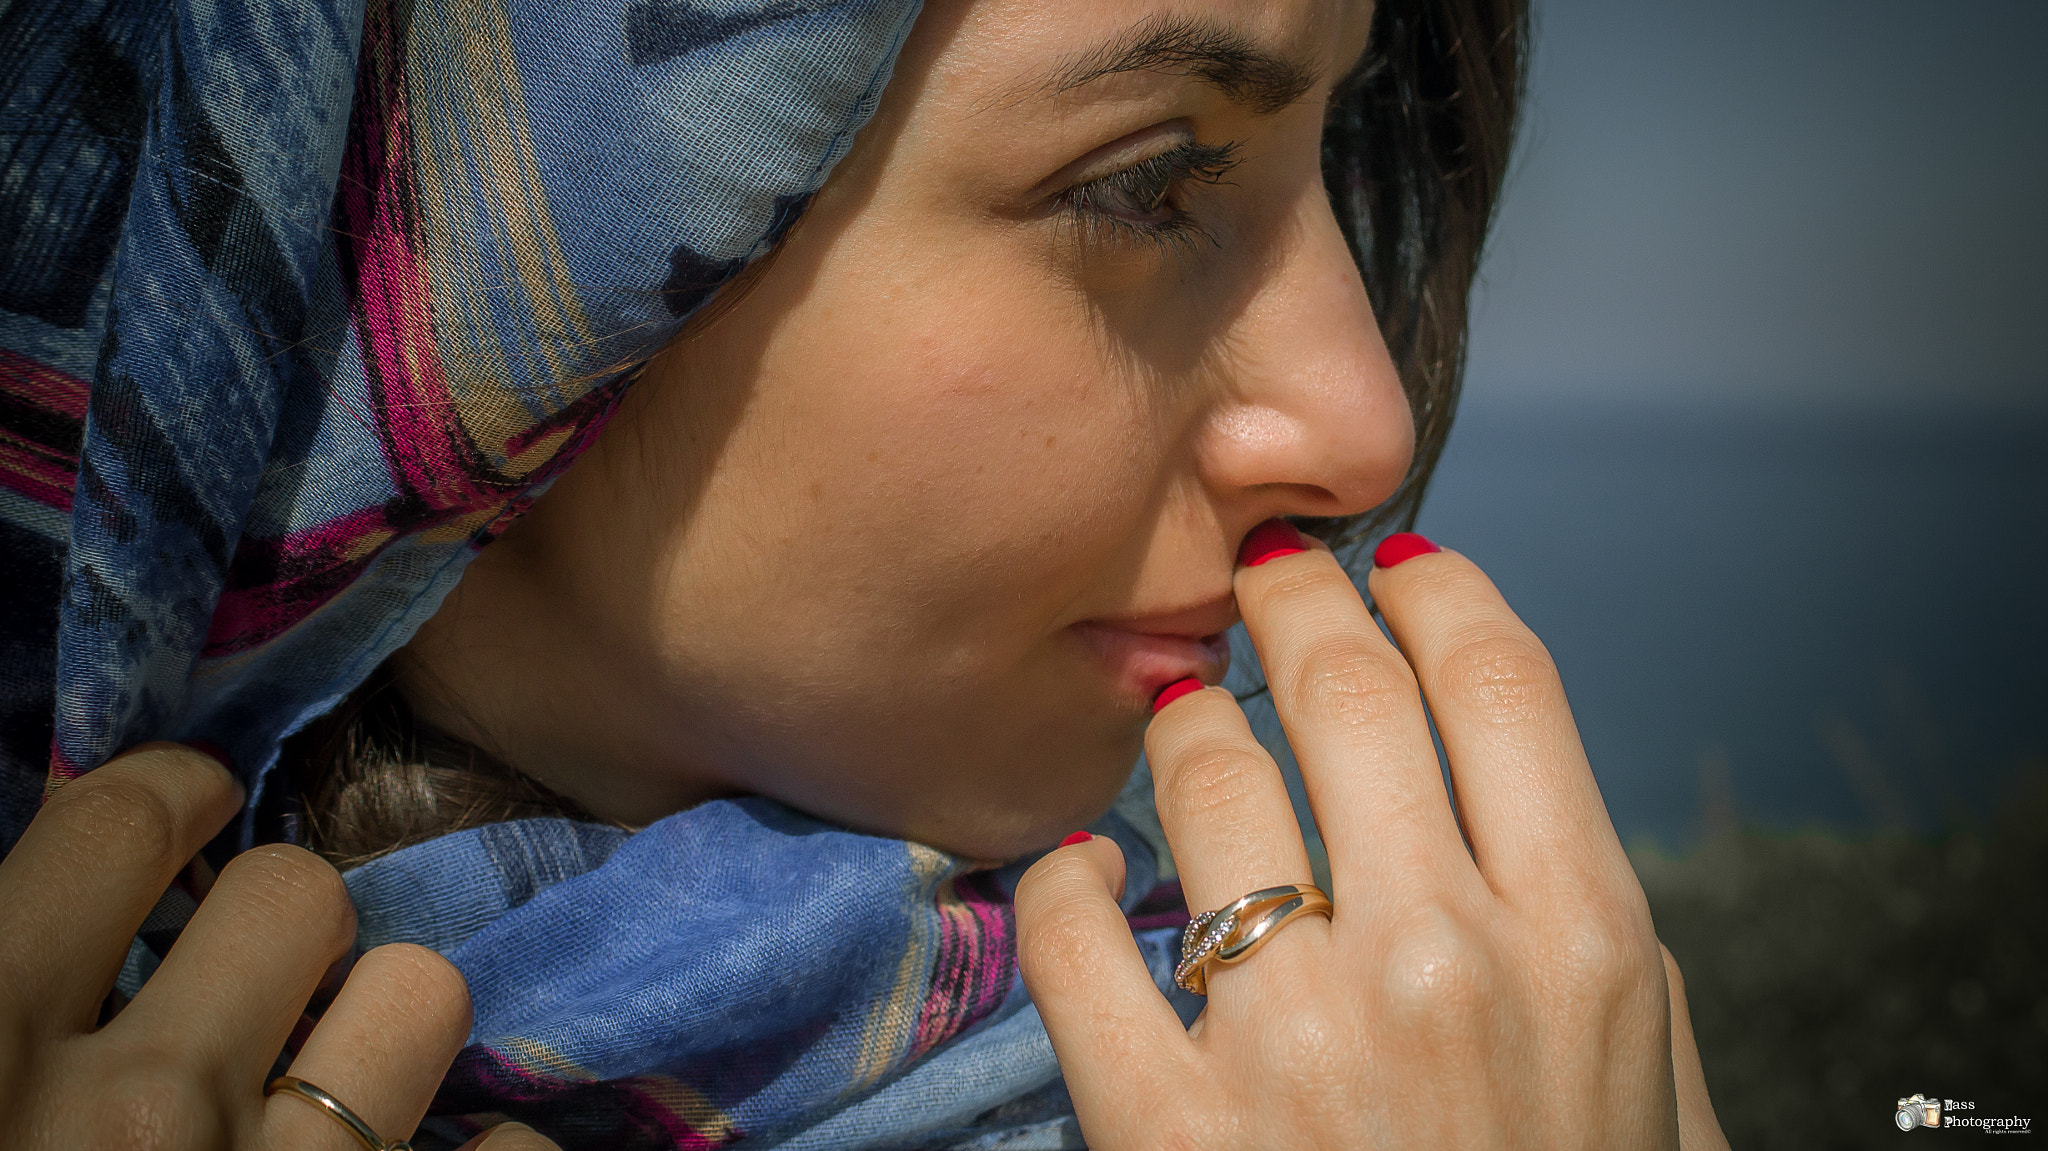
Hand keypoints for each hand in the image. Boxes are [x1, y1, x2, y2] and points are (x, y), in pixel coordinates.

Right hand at [0, 743, 557, 1150]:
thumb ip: (17, 970)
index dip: (172, 795)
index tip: (195, 801)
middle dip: (291, 917)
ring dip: (392, 1017)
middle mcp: (144, 1112)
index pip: (121, 828)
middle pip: (296, 894)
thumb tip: (91, 886)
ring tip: (350, 1065)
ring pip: (422, 996)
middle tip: (268, 970)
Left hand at [1016, 534, 1728, 1148]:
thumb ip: (1593, 935)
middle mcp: (1444, 957)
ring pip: (1205, 779)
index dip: (1435, 595)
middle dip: (1295, 604)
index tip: (1394, 566)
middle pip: (1346, 694)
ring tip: (1177, 722)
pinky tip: (1079, 876)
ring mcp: (1300, 1037)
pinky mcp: (1173, 1123)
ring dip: (1183, 726)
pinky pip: (1079, 939)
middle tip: (1261, 578)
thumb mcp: (1650, 1084)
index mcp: (1580, 936)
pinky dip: (1065, 885)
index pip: (1500, 684)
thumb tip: (1523, 798)